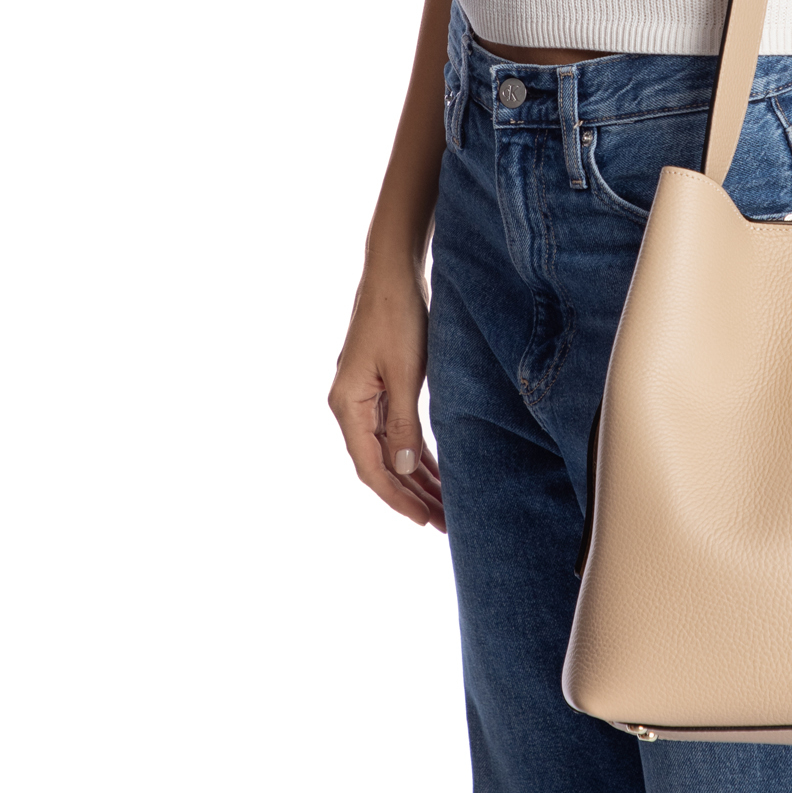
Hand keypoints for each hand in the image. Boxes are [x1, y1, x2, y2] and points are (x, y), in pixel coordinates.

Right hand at [328, 260, 445, 531]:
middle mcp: (350, 405)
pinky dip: (414, 450)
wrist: (394, 271)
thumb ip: (403, 423)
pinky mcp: (379, 384)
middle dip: (411, 495)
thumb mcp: (405, 373)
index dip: (398, 498)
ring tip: (443, 504)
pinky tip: (433, 468)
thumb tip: (404, 469)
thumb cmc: (398, 317)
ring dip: (415, 476)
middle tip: (443, 521)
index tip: (424, 521)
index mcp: (348, 405)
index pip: (371, 467)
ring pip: (389, 449)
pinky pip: (394, 429)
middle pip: (380, 463)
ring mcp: (363, 395)